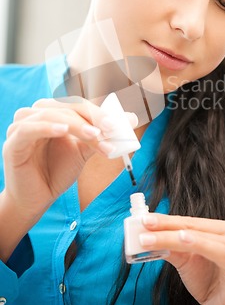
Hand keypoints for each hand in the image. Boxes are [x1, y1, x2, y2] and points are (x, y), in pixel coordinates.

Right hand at [2, 97, 136, 221]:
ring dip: (77, 125)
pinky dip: (48, 126)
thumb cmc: (57, 171)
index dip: (100, 112)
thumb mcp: (83, 150)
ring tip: (96, 136)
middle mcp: (36, 114)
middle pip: (67, 106)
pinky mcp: (14, 142)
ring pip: (52, 114)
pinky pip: (29, 128)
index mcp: (53, 112)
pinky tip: (63, 130)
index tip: (122, 123)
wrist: (37, 199)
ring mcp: (22, 126)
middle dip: (92, 117)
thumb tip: (130, 119)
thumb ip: (101, 134)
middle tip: (112, 128)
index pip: (79, 104)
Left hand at [140, 214, 224, 304]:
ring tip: (180, 239)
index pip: (191, 222)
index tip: (145, 220)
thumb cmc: (207, 279)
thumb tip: (146, 235)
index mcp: (223, 231)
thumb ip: (170, 246)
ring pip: (215, 250)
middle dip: (170, 232)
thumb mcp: (185, 260)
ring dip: (197, 244)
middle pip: (199, 232)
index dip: (167, 221)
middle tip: (146, 233)